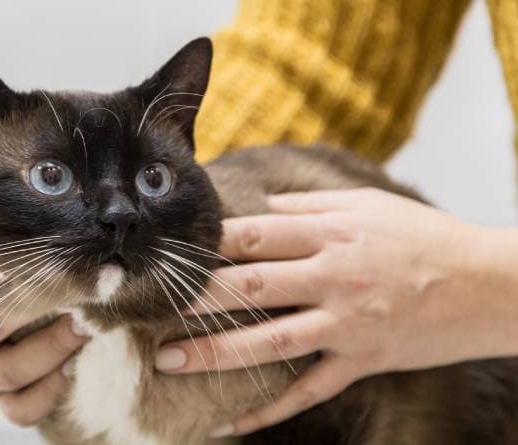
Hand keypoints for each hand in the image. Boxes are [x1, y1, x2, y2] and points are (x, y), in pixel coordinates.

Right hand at [0, 262, 87, 426]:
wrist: (39, 328)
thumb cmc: (24, 280)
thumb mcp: (13, 265)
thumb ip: (23, 255)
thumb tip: (62, 246)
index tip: (0, 267)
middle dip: (34, 307)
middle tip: (73, 288)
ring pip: (9, 370)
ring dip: (52, 346)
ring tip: (84, 325)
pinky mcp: (2, 402)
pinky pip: (22, 407)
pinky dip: (51, 388)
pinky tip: (75, 365)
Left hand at [154, 188, 517, 436]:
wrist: (491, 284)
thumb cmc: (424, 236)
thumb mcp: (367, 205)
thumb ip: (309, 207)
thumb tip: (260, 209)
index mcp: (330, 234)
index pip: (253, 236)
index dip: (206, 244)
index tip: (167, 253)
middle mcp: (333, 277)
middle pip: (250, 286)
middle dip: (194, 298)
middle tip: (146, 308)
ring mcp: (348, 323)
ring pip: (269, 341)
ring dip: (214, 353)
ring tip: (167, 360)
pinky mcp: (364, 360)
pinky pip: (310, 391)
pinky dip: (270, 410)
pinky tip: (232, 422)